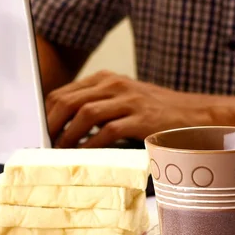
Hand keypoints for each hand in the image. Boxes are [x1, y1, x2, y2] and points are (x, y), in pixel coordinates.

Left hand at [45, 70, 209, 147]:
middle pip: (69, 102)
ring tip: (61, 151)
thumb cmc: (155, 111)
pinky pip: (108, 131)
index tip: (40, 131)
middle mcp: (115, 85)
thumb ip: (97, 105)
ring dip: (68, 135)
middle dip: (52, 125)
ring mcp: (128, 100)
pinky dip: (92, 144)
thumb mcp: (122, 99)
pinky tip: (85, 154)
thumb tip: (63, 127)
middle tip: (45, 144)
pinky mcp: (141, 118)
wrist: (194, 114)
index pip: (64, 93)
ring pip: (85, 114)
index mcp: (106, 79)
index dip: (47, 113)